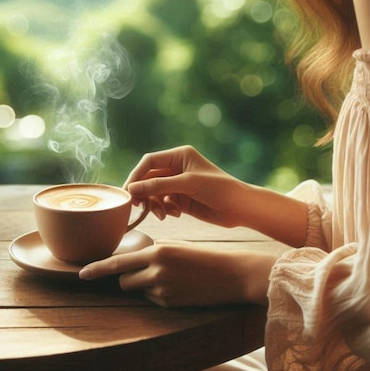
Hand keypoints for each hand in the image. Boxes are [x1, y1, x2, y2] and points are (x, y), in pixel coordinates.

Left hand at [79, 241, 275, 307]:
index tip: (81, 274)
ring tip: (170, 278)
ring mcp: (164, 289)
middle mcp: (157, 270)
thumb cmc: (203, 257)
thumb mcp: (175, 247)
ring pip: (139, 291)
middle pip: (124, 280)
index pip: (118, 263)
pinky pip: (154, 300)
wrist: (231, 274)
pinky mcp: (171, 304)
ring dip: (144, 287)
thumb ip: (152, 254)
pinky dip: (160, 295)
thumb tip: (130, 265)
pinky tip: (179, 287)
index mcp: (157, 251)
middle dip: (127, 279)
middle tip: (144, 273)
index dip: (97, 270)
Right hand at [124, 145, 248, 226]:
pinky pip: (163, 203)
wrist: (241, 208)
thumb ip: (159, 186)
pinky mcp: (181, 199)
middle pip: (149, 178)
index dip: (136, 175)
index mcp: (179, 155)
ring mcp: (179, 184)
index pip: (149, 162)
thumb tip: (132, 189)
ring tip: (162, 215)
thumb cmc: (219, 188)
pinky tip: (174, 214)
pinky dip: (164, 209)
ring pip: (154, 192)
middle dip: (144, 192)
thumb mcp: (187, 184)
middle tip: (138, 206)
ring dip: (154, 204)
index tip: (128, 191)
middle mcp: (176, 167)